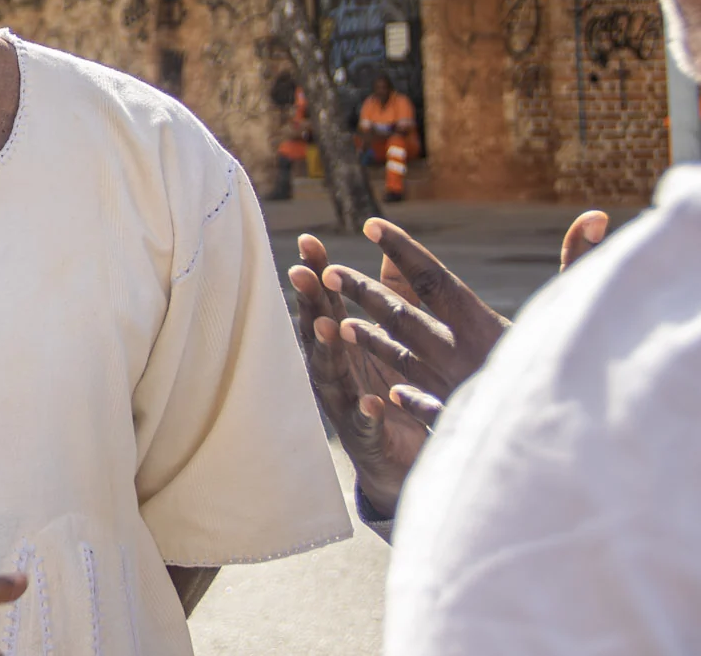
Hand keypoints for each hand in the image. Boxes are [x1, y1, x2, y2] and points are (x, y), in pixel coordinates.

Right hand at [288, 234, 425, 517]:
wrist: (398, 458)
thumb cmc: (389, 388)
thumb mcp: (392, 337)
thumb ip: (392, 295)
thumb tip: (391, 250)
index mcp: (345, 343)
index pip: (327, 300)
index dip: (317, 272)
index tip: (308, 241)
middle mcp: (336, 369)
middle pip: (319, 330)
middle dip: (310, 302)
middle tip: (301, 273)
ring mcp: (345, 402)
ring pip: (332, 372)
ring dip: (328, 349)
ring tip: (328, 326)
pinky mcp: (367, 437)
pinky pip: (366, 425)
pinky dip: (367, 413)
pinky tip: (371, 402)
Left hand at [358, 210, 609, 429]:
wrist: (584, 450)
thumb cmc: (595, 370)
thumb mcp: (583, 312)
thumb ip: (583, 262)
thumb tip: (596, 216)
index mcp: (485, 328)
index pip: (434, 281)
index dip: (403, 251)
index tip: (371, 225)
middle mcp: (463, 359)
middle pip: (405, 318)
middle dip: (365, 293)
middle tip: (327, 270)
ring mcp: (458, 393)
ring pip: (405, 362)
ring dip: (373, 342)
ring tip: (339, 321)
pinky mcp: (465, 425)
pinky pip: (427, 409)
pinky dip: (408, 398)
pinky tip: (388, 391)